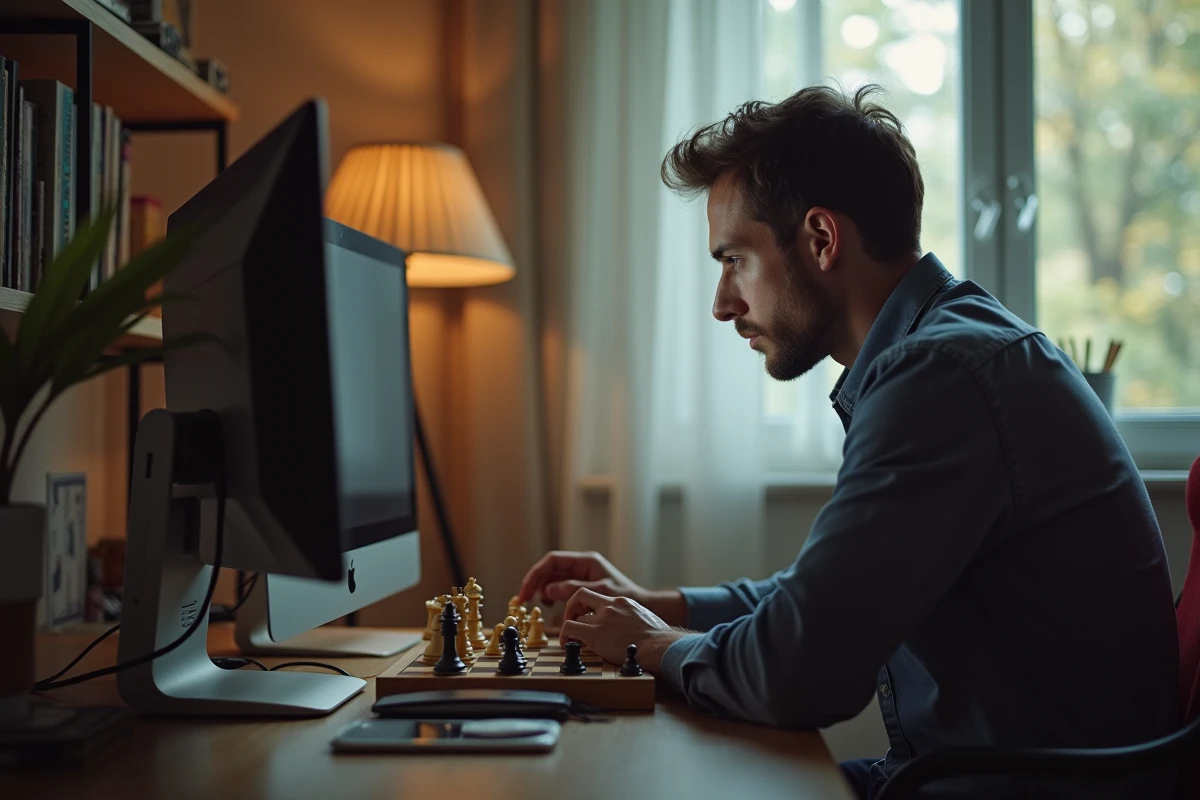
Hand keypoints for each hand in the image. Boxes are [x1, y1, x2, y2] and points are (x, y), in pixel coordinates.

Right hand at [517, 550, 686, 625]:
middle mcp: (582, 565)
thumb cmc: (624, 596)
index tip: (526, 590)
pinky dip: (551, 594)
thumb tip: (548, 590)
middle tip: (523, 599)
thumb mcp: (599, 593)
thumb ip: (573, 589)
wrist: (641, 605)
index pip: (552, 560)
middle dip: (535, 582)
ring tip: (539, 604)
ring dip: (542, 589)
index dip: (536, 574)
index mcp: (586, 561)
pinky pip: (560, 586)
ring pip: (553, 578)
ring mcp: (581, 574)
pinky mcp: (581, 585)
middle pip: (550, 568)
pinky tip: (548, 605)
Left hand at [558, 588, 691, 672]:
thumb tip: (635, 631)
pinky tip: (566, 644)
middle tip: (572, 619)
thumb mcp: (647, 621)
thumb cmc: (660, 639)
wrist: (660, 645)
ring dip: (569, 625)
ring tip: (570, 637)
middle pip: (582, 594)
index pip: (601, 599)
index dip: (591, 607)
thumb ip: (635, 621)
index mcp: (624, 602)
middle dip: (573, 606)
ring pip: (574, 614)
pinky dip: (564, 636)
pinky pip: (570, 628)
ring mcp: (602, 618)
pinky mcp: (594, 633)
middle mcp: (611, 605)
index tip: (590, 617)